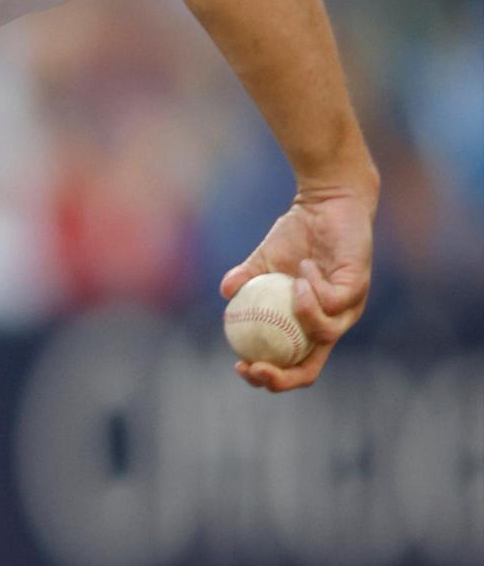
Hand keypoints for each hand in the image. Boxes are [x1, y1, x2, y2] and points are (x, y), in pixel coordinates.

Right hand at [220, 177, 375, 391]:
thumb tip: (225, 294)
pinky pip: (333, 301)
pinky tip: (303, 267)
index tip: (240, 365)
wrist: (325, 205)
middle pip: (310, 369)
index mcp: (308, 327)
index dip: (269, 377)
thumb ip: (246, 278)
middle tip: (256, 364)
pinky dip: (312, 287)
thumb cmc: (296, 235)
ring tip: (289, 285)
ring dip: (302, 314)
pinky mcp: (357, 287)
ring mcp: (347, 309)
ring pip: (326, 334)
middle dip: (283, 377)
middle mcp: (330, 325)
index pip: (292, 367)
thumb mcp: (264, 259)